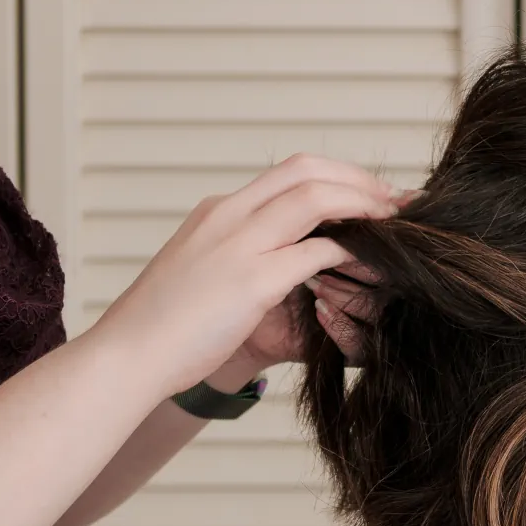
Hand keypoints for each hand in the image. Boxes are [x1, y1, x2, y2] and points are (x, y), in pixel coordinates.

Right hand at [95, 155, 392, 396]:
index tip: (372, 191)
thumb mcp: (203, 277)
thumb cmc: (164, 329)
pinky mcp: (249, 280)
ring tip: (397, 224)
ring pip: (315, 198)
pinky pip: (315, 252)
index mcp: (218, 212)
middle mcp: (228, 216)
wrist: (126, 355)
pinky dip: (350, 253)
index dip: (339, 175)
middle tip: (398, 199)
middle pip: (307, 170)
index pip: (289, 172)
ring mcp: (238, 244)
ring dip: (363, 206)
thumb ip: (244, 260)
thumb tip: (288, 266)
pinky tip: (371, 265)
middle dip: (360, 179)